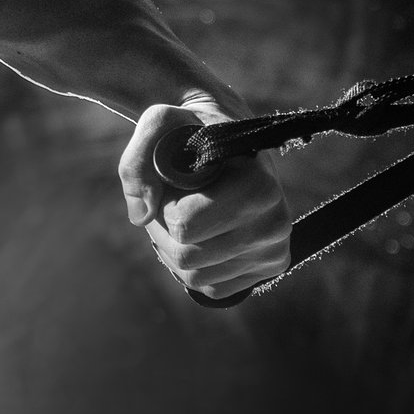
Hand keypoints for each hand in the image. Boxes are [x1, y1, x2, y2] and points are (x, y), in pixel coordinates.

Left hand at [117, 98, 292, 300]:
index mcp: (258, 187)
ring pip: (195, 277)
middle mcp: (276, 223)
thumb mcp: (160, 124)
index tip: (174, 183)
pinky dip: (192, 267)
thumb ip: (137, 162)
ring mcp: (275, 250)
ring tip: (184, 216)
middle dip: (164, 231)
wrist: (229, 142)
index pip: (185, 225)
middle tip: (169, 203)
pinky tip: (199, 237)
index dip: (164, 206)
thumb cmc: (191, 131)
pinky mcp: (270, 268)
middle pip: (187, 256)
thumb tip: (141, 216)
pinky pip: (211, 288)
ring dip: (174, 250)